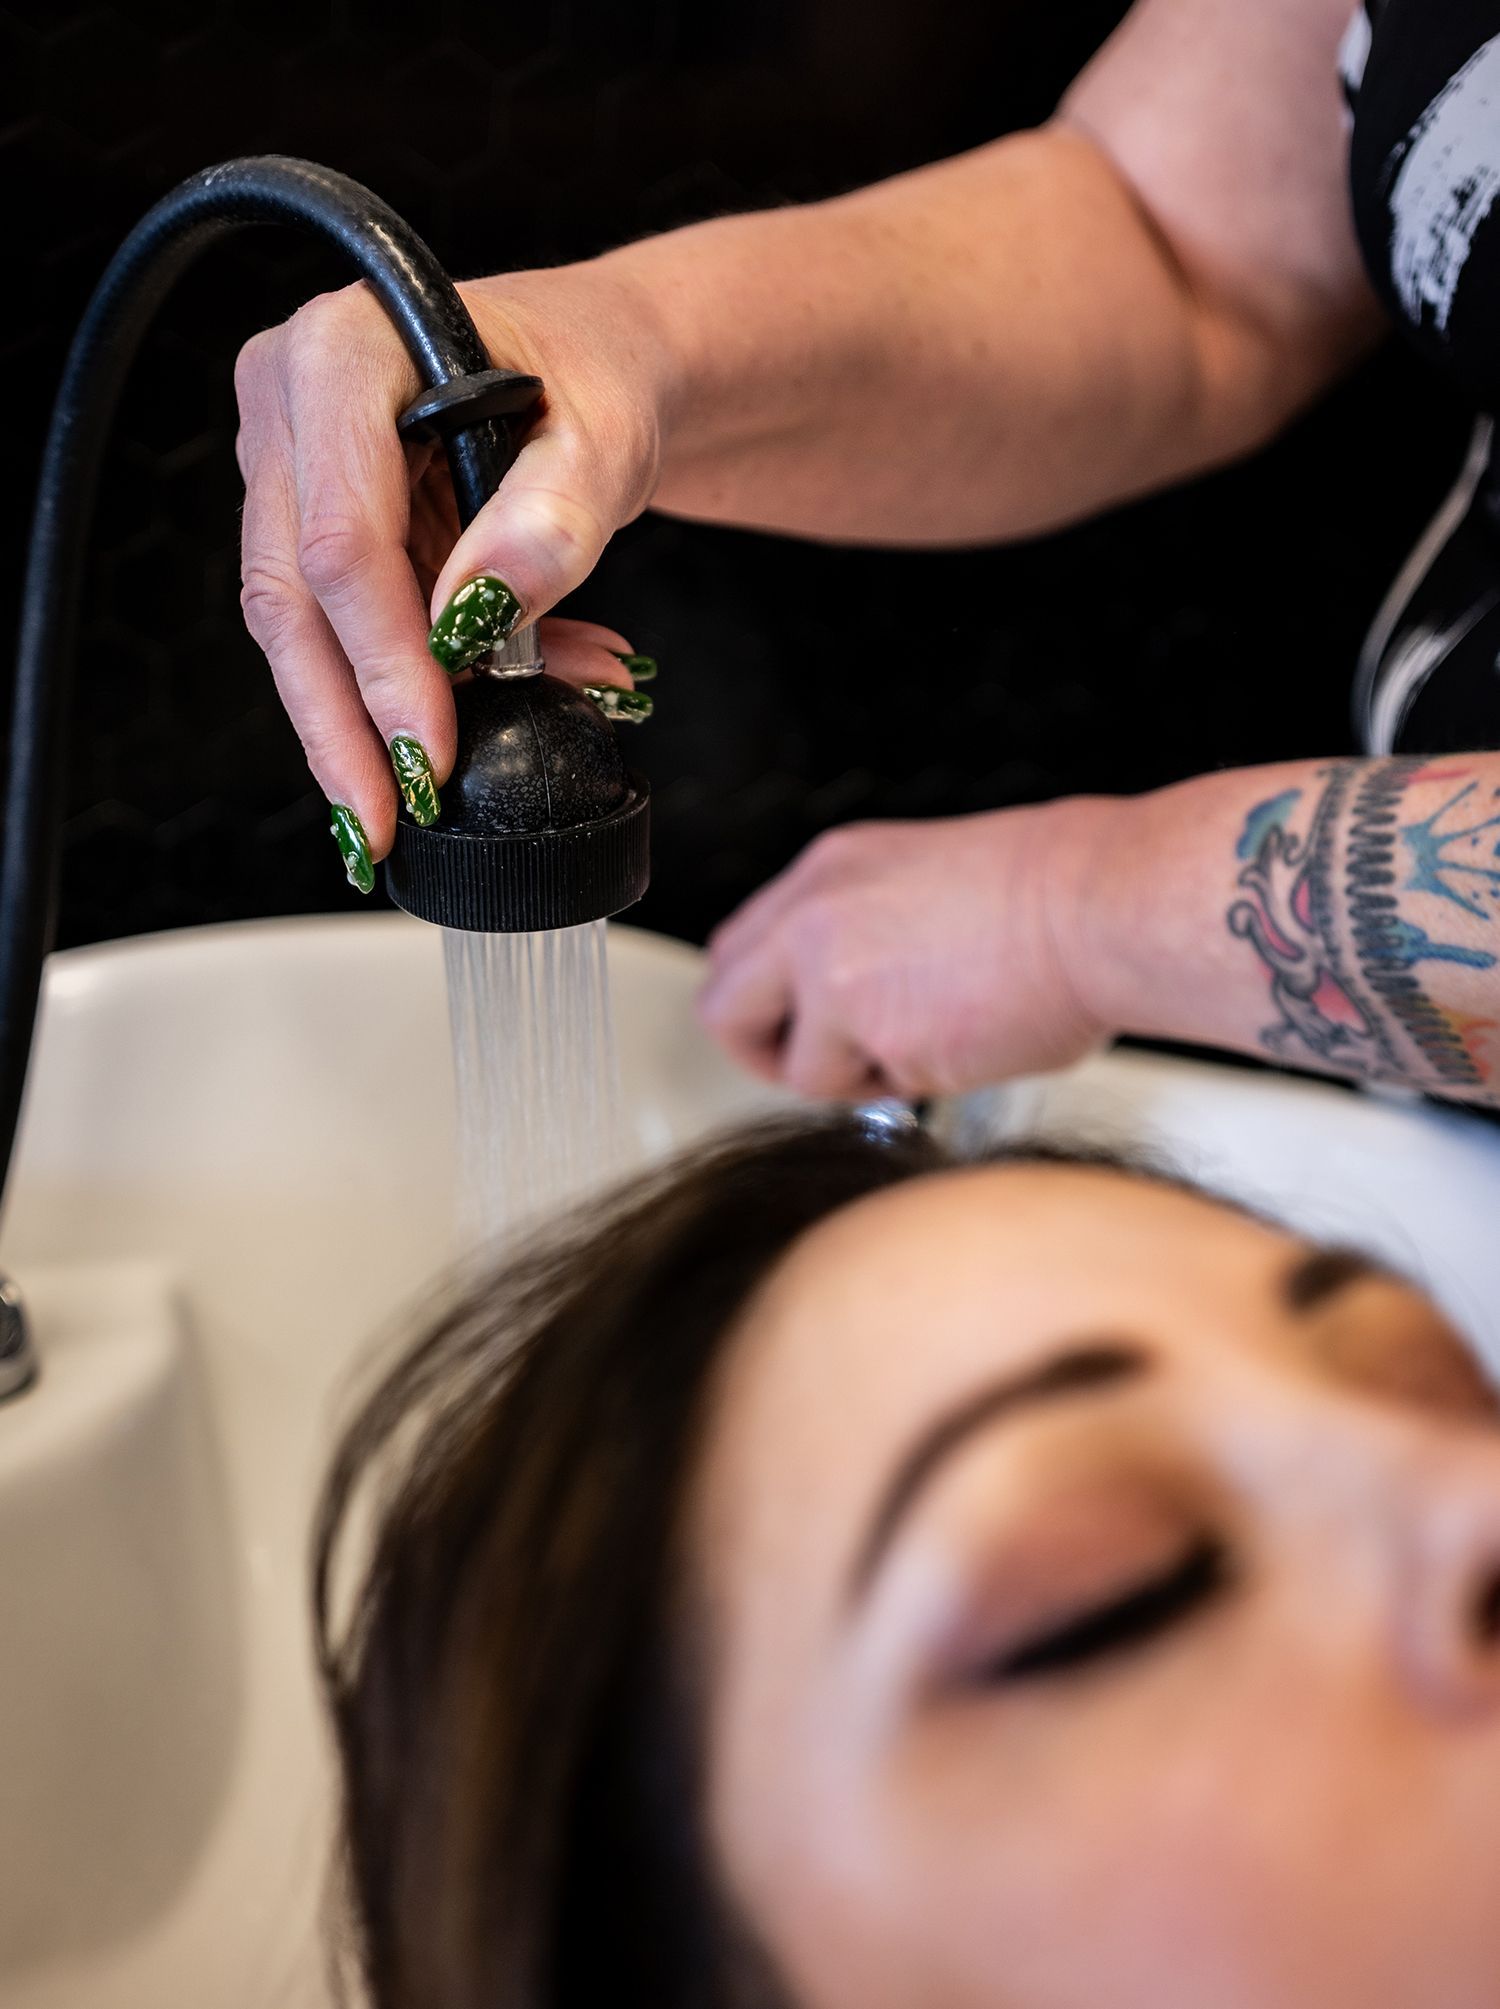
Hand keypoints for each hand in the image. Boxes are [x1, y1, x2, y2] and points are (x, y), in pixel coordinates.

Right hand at [233, 260, 672, 862]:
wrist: (594, 368)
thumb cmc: (595, 378)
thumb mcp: (602, 440)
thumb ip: (550, 521)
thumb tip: (482, 610)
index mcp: (344, 353)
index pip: (342, 538)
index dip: (385, 660)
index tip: (434, 751)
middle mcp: (287, 401)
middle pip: (289, 595)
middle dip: (343, 726)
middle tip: (389, 821)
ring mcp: (286, 463)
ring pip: (298, 627)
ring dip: (371, 722)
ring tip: (439, 792)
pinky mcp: (307, 520)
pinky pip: (338, 629)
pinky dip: (409, 690)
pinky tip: (478, 725)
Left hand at [698, 799, 1119, 1098]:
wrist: (1103, 906)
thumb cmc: (1053, 899)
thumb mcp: (925, 884)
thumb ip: (861, 933)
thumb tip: (839, 1002)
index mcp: (830, 871)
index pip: (740, 949)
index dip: (762, 1003)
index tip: (793, 1029)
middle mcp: (814, 914)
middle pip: (724, 1007)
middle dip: (766, 1054)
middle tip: (820, 1069)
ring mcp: (834, 972)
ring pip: (799, 1067)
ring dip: (856, 1076)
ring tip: (931, 1043)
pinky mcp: (869, 1028)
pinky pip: (863, 1090)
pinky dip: (908, 1085)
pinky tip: (961, 1045)